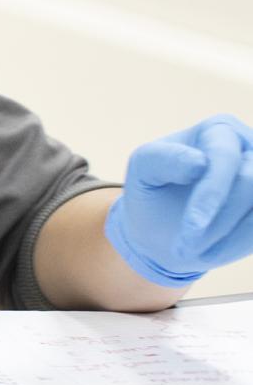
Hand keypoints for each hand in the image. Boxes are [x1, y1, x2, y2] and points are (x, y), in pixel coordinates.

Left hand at [106, 115, 252, 286]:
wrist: (163, 229)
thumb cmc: (153, 191)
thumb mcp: (143, 171)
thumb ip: (163, 159)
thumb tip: (200, 163)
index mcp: (220, 130)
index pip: (225, 158)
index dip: (211, 195)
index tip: (192, 227)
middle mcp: (251, 149)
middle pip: (251, 183)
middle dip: (219, 222)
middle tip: (184, 248)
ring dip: (229, 237)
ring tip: (195, 253)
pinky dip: (237, 244)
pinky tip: (211, 254)